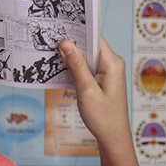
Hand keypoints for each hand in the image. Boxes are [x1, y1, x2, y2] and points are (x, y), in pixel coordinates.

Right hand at [57, 37, 142, 165]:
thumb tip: (66, 43)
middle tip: (51, 40)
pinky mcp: (103, 80)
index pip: (94, 38)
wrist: (113, 138)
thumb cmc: (103, 117)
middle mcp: (112, 64)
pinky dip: (76, 69)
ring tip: (53, 54)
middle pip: (90, 46)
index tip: (60, 28)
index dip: (78, 32)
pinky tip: (63, 71)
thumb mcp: (86, 90)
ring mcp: (108, 72)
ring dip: (72, 58)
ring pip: (87, 57)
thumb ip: (76, 65)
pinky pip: (88, 68)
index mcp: (112, 63)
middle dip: (72, 44)